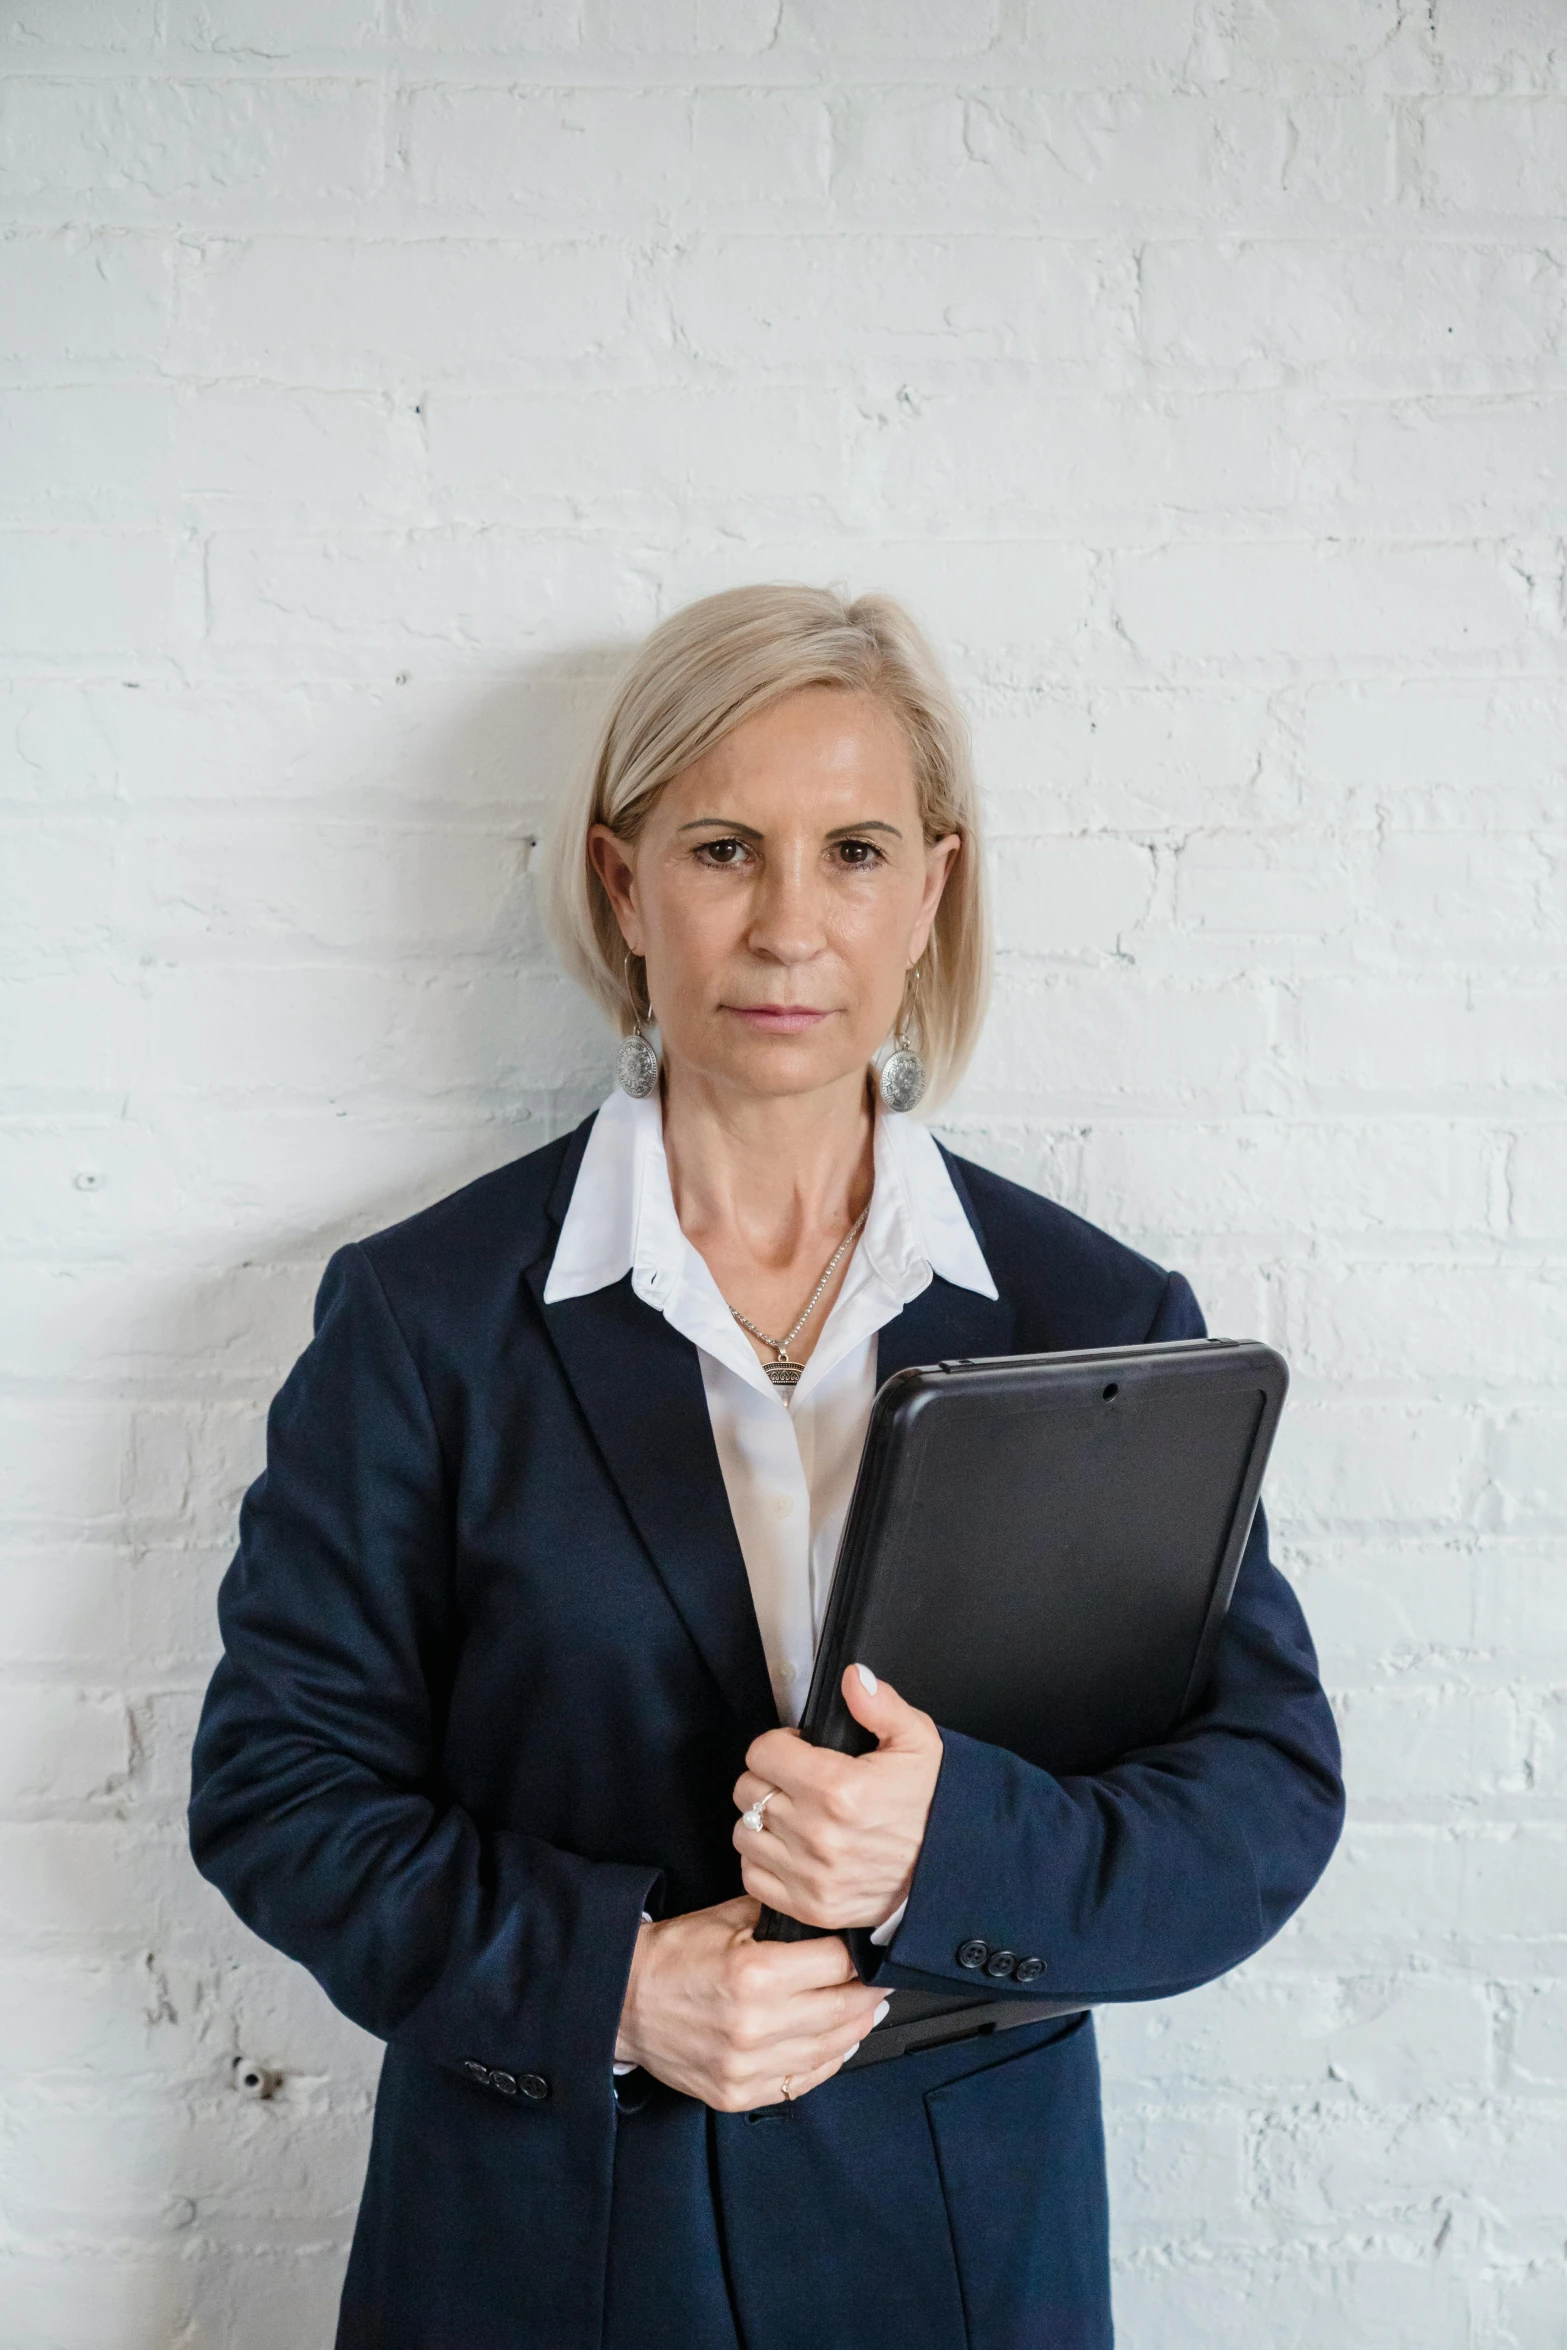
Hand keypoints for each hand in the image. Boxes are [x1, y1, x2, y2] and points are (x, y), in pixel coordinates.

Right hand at [613, 1895, 885, 2110]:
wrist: (620, 2003)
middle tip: (882, 1980)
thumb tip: (826, 1915)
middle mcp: (756, 2025)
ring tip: (866, 2009)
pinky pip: (802, 2081)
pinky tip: (837, 2042)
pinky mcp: (738, 2094)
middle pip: (844, 2010)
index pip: (837, 1964)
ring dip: (857, 2028)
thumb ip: (780, 1917)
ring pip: (831, 2050)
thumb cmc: (671, 1957)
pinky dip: (827, 2061)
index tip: (874, 1949)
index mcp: (755, 1974)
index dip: (862, 1955)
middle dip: (870, 1993)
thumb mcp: (725, 1918)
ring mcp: (748, 2067)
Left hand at [732, 1664, 942, 1930]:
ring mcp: (810, 1875)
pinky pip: (752, 1876)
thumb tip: (853, 1677)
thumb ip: (881, 1705)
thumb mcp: (918, 1742)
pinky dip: (763, 1861)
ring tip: (792, 1816)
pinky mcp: (808, 1906)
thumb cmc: (928, 1805)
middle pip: (748, 1790)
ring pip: (744, 1832)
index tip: (798, 1751)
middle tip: (796, 1783)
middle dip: (768, 1778)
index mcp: (837, 1788)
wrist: (947, 1869)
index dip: (779, 1745)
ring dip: (762, 1820)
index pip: (762, 1752)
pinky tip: (790, 1849)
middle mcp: (817, 1834)